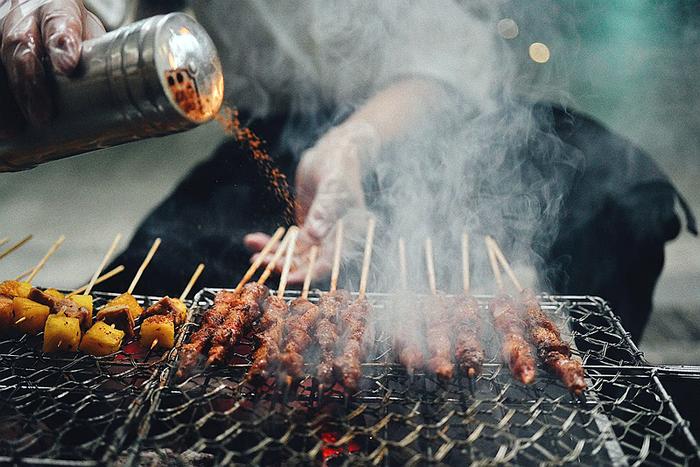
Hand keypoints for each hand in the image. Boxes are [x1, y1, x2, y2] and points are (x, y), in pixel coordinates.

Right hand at [0, 0, 104, 137]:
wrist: (41, 14)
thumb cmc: (73, 29)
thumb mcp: (90, 34)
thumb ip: (97, 55)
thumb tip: (115, 92)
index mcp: (56, 8)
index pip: (58, 19)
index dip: (62, 43)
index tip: (67, 65)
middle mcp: (24, 16)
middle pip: (21, 44)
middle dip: (31, 81)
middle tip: (42, 114)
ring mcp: (3, 30)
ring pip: (1, 58)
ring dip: (13, 95)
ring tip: (17, 126)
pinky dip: (2, 103)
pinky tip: (6, 126)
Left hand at [245, 121, 380, 283]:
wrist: (335, 151)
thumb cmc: (339, 166)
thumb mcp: (334, 186)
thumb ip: (325, 211)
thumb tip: (315, 235)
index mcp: (349, 235)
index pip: (328, 263)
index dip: (308, 273)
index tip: (287, 278)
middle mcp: (335, 240)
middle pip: (309, 263)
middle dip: (285, 267)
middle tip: (262, 265)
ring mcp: (320, 235)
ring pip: (296, 255)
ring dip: (275, 257)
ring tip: (253, 258)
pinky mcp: (308, 228)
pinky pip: (289, 242)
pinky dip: (272, 244)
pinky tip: (253, 241)